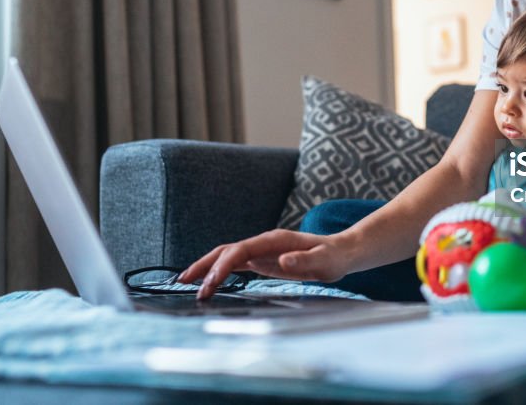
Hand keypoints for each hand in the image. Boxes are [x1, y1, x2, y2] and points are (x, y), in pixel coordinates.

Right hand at [177, 230, 351, 299]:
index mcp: (274, 241)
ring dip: (207, 268)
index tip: (210, 284)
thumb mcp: (324, 262)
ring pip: (227, 257)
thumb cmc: (334, 257)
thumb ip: (303, 261)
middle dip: (204, 265)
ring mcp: (262, 251)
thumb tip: (281, 262)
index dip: (223, 266)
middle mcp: (264, 243)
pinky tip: (209, 282)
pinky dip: (219, 272)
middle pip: (226, 251)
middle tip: (184, 282)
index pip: (240, 251)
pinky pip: (236, 264)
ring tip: (186, 282)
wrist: (342, 252)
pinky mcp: (263, 260)